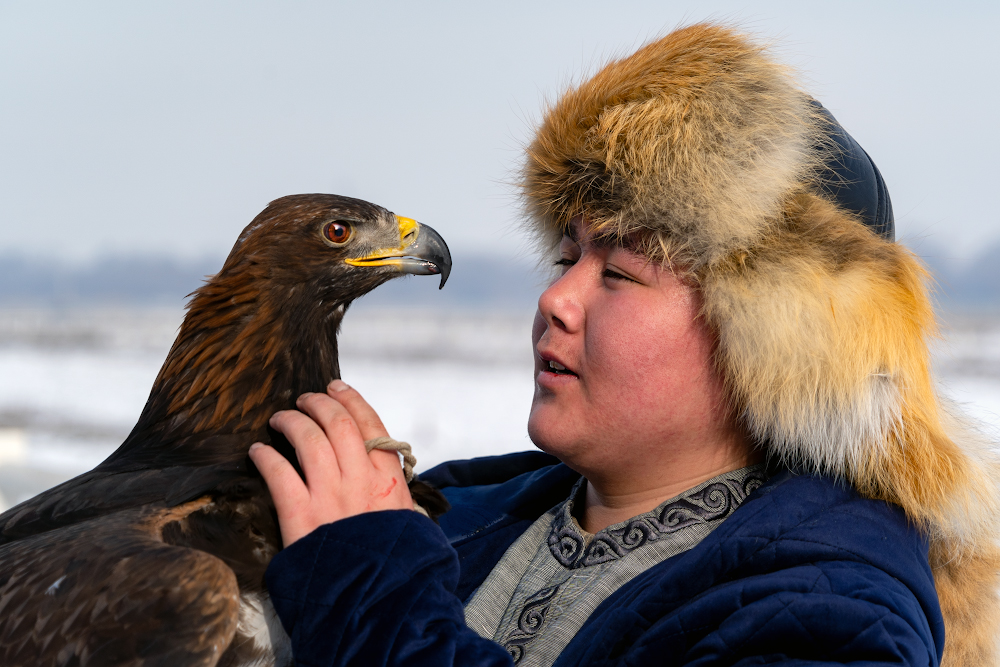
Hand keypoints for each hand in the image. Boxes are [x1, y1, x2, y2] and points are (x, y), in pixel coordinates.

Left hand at [248, 379, 413, 546]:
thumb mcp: (407, 520)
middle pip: (338, 423)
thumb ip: (393, 490)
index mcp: (389, 481)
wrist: (376, 599)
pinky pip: (279, 473)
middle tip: (305, 398)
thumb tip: (384, 469)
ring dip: (291, 421)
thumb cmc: (393, 561)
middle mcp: (361, 481)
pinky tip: (257, 451)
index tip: (337, 387)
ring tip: (280, 417)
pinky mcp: (301, 516)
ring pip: (309, 439)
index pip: (371, 425)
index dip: (351, 400)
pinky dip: (265, 456)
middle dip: (319, 402)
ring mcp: (331, 496)